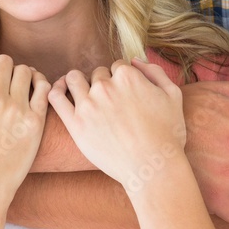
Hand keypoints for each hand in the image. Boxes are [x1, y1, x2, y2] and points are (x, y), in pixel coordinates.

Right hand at [0, 54, 49, 204]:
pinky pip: (43, 87)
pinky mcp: (35, 122)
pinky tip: (32, 93)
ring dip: (20, 76)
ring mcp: (16, 110)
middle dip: (1, 69)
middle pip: (4, 61)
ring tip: (16, 89)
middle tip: (0, 85)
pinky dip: (39, 84)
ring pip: (25, 71)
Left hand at [48, 59, 186, 192]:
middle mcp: (106, 86)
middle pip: (97, 74)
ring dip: (80, 83)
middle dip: (104, 84)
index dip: (122, 79)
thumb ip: (155, 71)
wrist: (152, 168)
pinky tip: (61, 92)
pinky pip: (56, 97)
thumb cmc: (167, 134)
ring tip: (86, 96)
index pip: (117, 66)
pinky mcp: (75, 124)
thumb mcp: (173, 95)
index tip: (124, 94)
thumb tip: (135, 60)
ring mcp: (88, 104)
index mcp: (128, 76)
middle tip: (110, 103)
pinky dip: (56, 89)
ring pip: (74, 78)